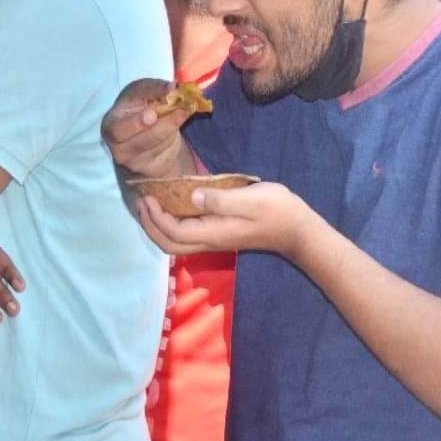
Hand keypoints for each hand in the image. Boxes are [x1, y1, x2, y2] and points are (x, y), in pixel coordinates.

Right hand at [102, 78, 192, 178]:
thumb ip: (153, 88)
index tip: (153, 114)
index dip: (136, 123)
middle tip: (182, 109)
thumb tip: (172, 88)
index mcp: (110, 127)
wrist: (141, 134)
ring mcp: (136, 164)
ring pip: (161, 145)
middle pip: (146, 140)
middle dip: (166, 123)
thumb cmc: (136, 108)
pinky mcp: (153, 170)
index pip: (119, 130)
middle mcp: (119, 150)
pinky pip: (169, 154)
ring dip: (174, 127)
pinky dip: (176, 138)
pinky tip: (174, 130)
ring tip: (181, 112)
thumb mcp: (140, 92)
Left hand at [137, 180, 320, 260]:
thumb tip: (191, 196)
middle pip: (168, 244)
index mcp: (213, 232)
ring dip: (157, 226)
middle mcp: (210, 241)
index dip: (155, 217)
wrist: (298, 230)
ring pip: (175, 243)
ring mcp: (214, 240)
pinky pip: (186, 236)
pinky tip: (171, 208)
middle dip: (149, 225)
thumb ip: (220, 199)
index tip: (147, 197)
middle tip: (141, 202)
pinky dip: (170, 225)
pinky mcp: (218, 235)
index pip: (173, 231)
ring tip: (150, 205)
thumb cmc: (277, 210)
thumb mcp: (251, 199)